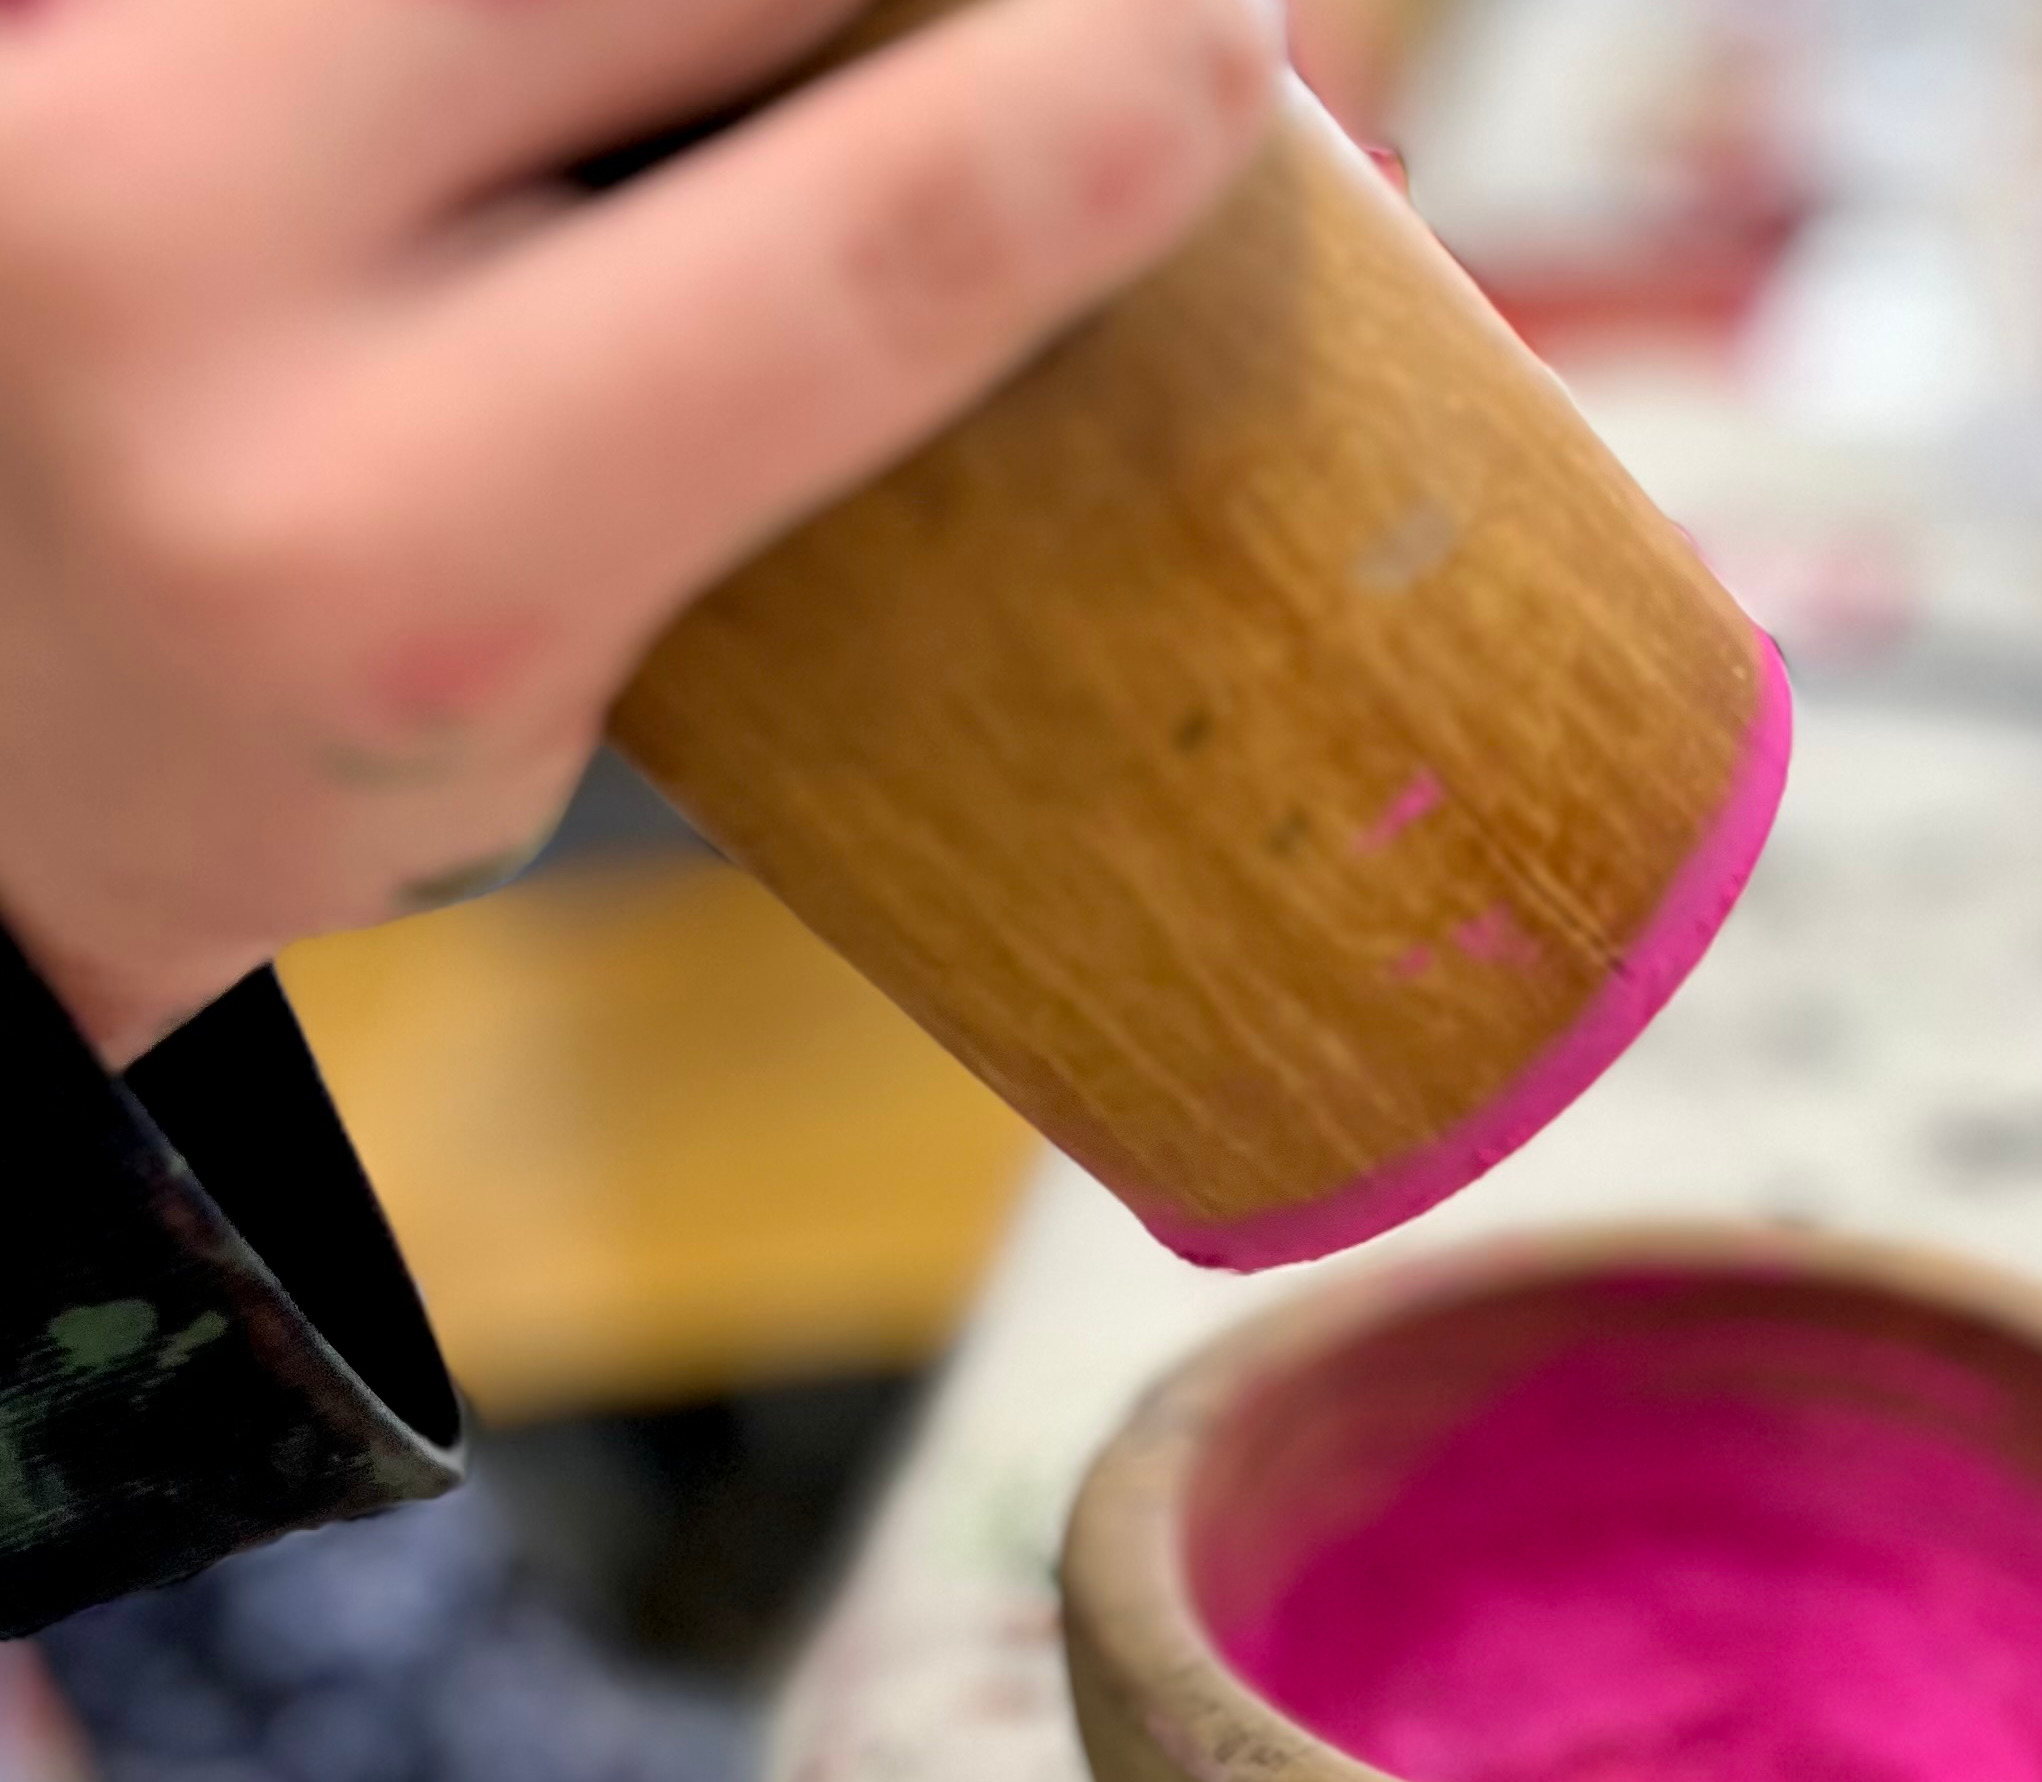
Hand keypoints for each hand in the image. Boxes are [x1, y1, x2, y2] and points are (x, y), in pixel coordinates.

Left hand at [0, 0, 1278, 1063]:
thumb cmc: (276, 759)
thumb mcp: (562, 692)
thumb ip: (774, 421)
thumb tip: (1070, 161)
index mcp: (391, 545)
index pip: (862, 245)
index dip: (1109, 98)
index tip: (1235, 38)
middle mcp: (179, 254)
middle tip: (1069, 28)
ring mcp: (78, 78)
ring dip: (737, 9)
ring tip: (825, 73)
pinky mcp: (43, 3)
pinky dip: (560, 23)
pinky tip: (613, 81)